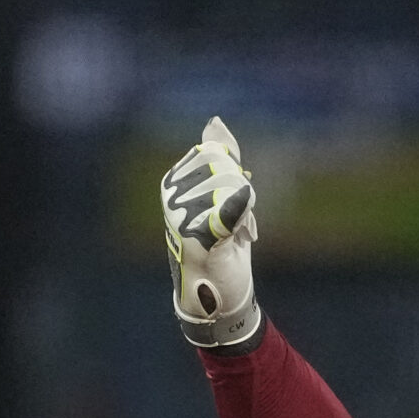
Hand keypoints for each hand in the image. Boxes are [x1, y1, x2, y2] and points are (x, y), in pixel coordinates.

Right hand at [161, 116, 261, 348]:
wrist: (219, 295)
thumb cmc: (220, 245)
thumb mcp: (224, 196)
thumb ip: (222, 159)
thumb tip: (215, 122)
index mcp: (175, 179)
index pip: (220, 156)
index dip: (237, 181)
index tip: (234, 208)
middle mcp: (172, 193)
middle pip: (229, 172)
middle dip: (245, 199)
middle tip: (238, 230)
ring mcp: (181, 214)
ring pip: (236, 191)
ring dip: (246, 219)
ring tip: (234, 240)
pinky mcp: (196, 238)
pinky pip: (227, 212)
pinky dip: (238, 216)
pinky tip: (241, 232)